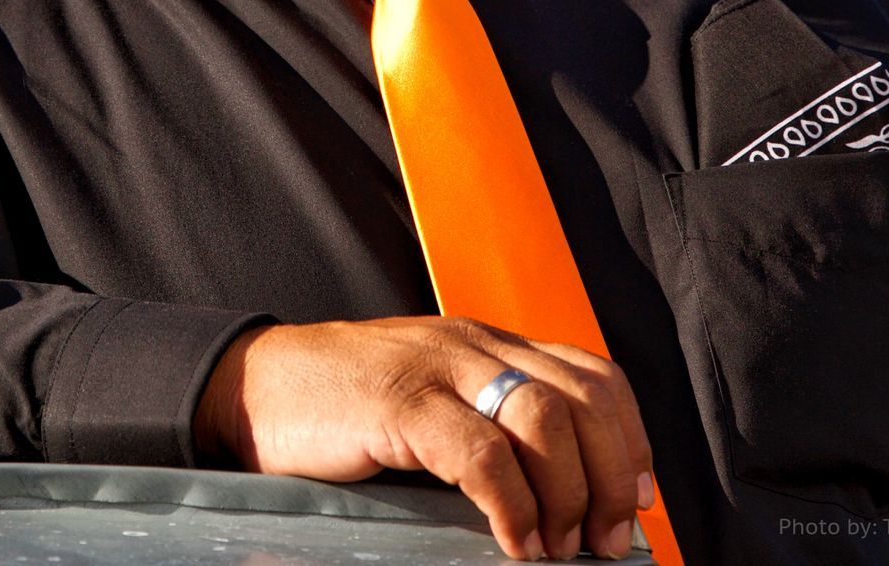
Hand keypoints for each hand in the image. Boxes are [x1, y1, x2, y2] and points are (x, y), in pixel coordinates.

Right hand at [193, 316, 654, 561]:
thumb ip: (484, 425)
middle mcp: (473, 345)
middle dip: (612, 475)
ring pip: (545, 420)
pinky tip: (512, 541)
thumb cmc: (338, 406)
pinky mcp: (401, 402)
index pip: (591, 375)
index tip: (637, 498)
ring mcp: (437, 368)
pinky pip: (482, 454)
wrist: (251, 387)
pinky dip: (512, 506)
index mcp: (486, 344)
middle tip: (605, 539)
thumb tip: (556, 502)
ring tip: (558, 547)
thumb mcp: (428, 399)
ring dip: (567, 495)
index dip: (629, 438)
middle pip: (583, 399)